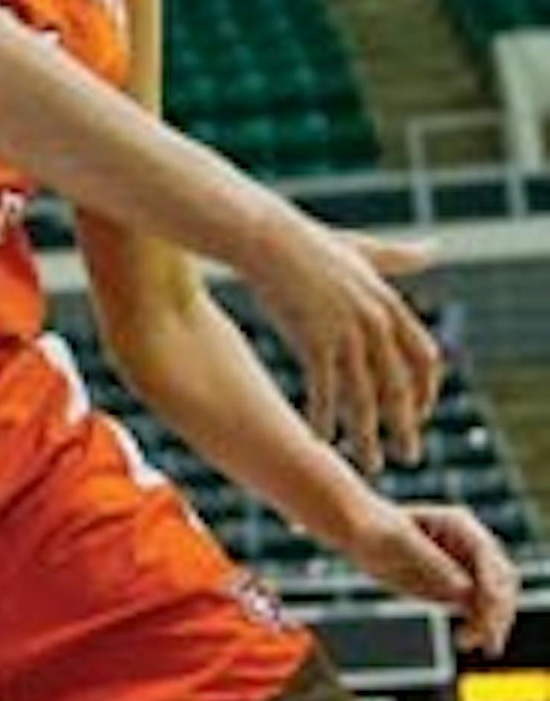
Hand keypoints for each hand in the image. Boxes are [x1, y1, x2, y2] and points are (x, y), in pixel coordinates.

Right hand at [250, 219, 440, 473]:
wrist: (265, 235)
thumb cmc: (311, 243)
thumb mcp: (363, 249)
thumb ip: (399, 257)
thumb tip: (434, 248)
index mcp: (389, 303)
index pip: (425, 359)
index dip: (426, 391)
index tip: (418, 415)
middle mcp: (374, 321)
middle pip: (399, 388)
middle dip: (406, 427)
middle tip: (409, 458)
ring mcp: (345, 331)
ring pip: (363, 399)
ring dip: (368, 437)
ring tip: (370, 465)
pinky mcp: (313, 338)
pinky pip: (324, 391)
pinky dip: (323, 418)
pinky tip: (320, 439)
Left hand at [347, 497, 519, 656]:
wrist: (362, 533)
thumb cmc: (376, 528)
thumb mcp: (400, 541)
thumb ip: (433, 562)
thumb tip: (464, 588)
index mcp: (458, 524)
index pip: (487, 556)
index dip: (492, 582)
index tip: (488, 605)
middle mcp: (469, 545)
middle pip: (500, 579)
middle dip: (498, 607)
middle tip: (486, 635)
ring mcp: (466, 567)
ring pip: (495, 599)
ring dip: (493, 622)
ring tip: (484, 646)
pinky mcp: (458, 588)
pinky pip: (479, 610)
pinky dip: (480, 627)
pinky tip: (469, 642)